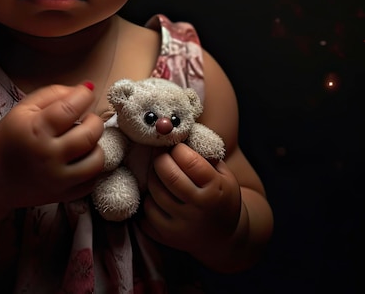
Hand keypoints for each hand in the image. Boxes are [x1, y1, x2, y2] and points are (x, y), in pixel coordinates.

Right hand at [0, 84, 104, 210]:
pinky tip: (81, 159)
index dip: (84, 96)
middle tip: (86, 118)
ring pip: (96, 160)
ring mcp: (58, 179)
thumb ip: (53, 93)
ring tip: (84, 141)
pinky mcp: (63, 195)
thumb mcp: (23, 108)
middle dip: (94, 120)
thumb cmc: (9, 138)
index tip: (85, 94)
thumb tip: (86, 88)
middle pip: (90, 134)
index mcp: (36, 129)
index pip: (71, 107)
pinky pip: (92, 182)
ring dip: (96, 145)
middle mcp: (49, 155)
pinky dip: (91, 169)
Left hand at [140, 143, 241, 258]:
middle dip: (160, 159)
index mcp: (216, 189)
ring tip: (162, 175)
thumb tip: (174, 132)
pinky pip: (146, 211)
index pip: (188, 160)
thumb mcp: (222, 173)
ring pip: (153, 191)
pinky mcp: (167, 237)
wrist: (224, 238)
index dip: (177, 148)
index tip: (176, 147)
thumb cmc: (219, 195)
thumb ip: (203, 154)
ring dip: (153, 178)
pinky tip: (159, 196)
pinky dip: (149, 199)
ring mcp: (182, 226)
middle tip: (162, 156)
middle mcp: (199, 210)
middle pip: (167, 174)